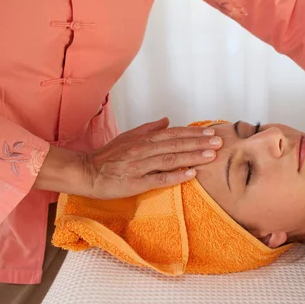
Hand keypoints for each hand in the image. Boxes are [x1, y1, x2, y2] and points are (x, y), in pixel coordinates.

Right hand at [78, 118, 221, 198]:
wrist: (86, 173)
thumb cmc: (108, 157)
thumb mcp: (128, 137)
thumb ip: (149, 129)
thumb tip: (167, 120)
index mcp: (143, 140)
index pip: (173, 134)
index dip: (193, 133)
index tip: (211, 132)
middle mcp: (143, 150)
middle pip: (176, 144)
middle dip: (199, 143)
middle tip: (219, 141)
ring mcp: (140, 166)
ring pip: (171, 159)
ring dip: (192, 156)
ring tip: (211, 155)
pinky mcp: (136, 183)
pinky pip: (159, 179)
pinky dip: (176, 176)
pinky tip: (191, 174)